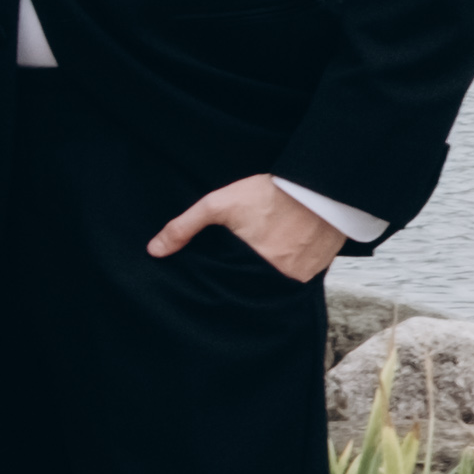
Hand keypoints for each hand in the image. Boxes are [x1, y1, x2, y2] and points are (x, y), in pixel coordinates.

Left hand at [146, 176, 347, 282]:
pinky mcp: (317, 271)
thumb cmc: (268, 193)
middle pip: (252, 288)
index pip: (228, 287)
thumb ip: (184, 227)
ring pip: (274, 285)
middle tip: (238, 266)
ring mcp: (301, 276)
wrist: (319, 185)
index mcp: (252, 265)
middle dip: (241, 281)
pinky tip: (281, 256)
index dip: (220, 283)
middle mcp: (278, 277)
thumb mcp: (219, 204)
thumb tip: (154, 251)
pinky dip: (287, 272)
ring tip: (259, 261)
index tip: (215, 278)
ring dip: (265, 278)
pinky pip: (296, 279)